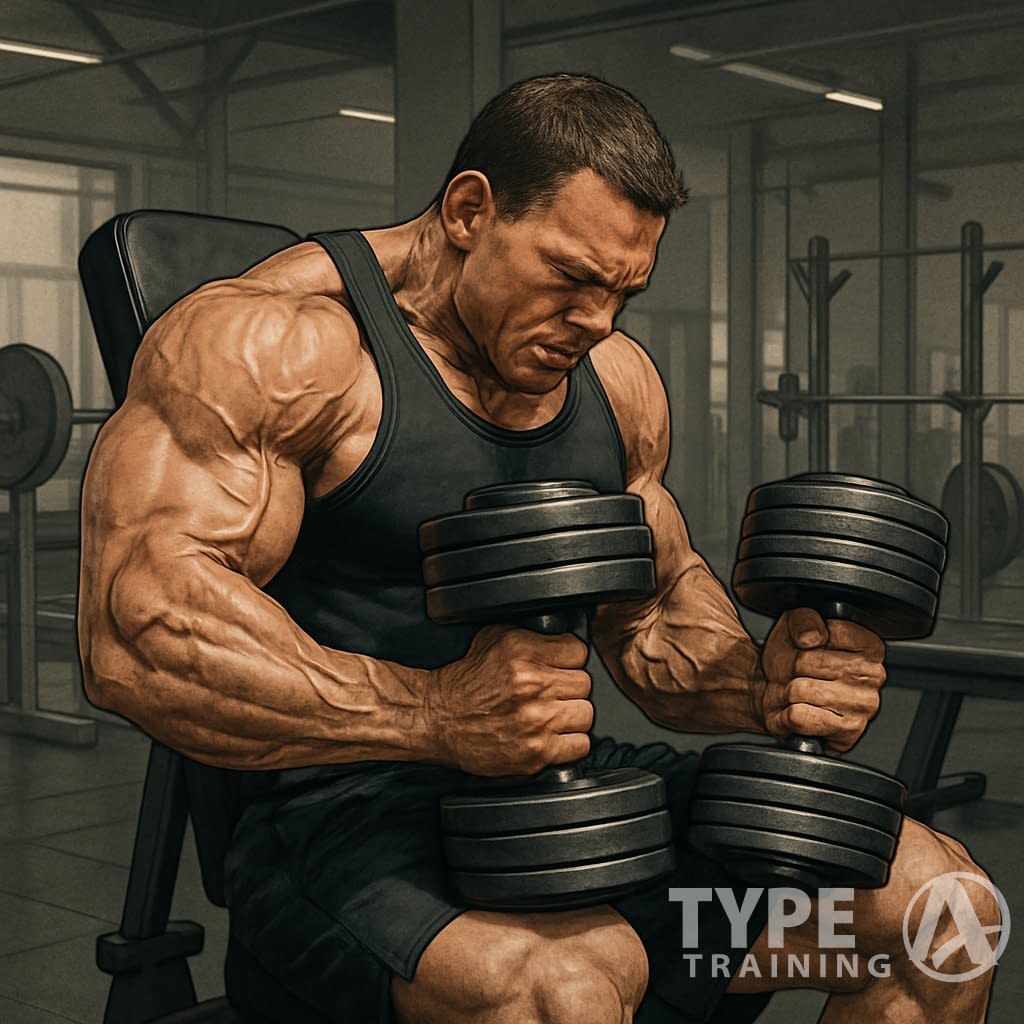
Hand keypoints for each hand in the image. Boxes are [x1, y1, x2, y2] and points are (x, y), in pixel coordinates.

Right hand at [428, 625, 592, 775]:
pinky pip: (580, 745)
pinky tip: (554, 736)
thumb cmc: (465, 682)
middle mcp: (532, 685)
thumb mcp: (493, 638)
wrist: (438, 718)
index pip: (578, 651)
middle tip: (553, 692)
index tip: (560, 667)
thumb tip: (560, 636)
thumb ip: (532, 636)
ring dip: (572, 715)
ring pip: (586, 714)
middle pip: (584, 683)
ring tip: (553, 714)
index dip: (569, 659)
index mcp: (523, 653)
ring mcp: (536, 721)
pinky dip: (571, 742)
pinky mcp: (536, 752)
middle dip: (570, 687)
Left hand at [759, 608, 885, 752]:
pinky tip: (798, 710)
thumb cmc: (789, 659)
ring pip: (802, 689)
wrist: (772, 692)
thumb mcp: (793, 625)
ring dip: (788, 691)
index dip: (806, 639)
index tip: (807, 647)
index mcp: (870, 647)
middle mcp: (874, 677)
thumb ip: (803, 619)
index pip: (829, 632)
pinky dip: (787, 714)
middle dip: (792, 666)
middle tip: (796, 672)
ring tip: (797, 691)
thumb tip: (813, 638)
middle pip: (809, 662)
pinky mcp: (846, 733)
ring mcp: (863, 707)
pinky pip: (799, 716)